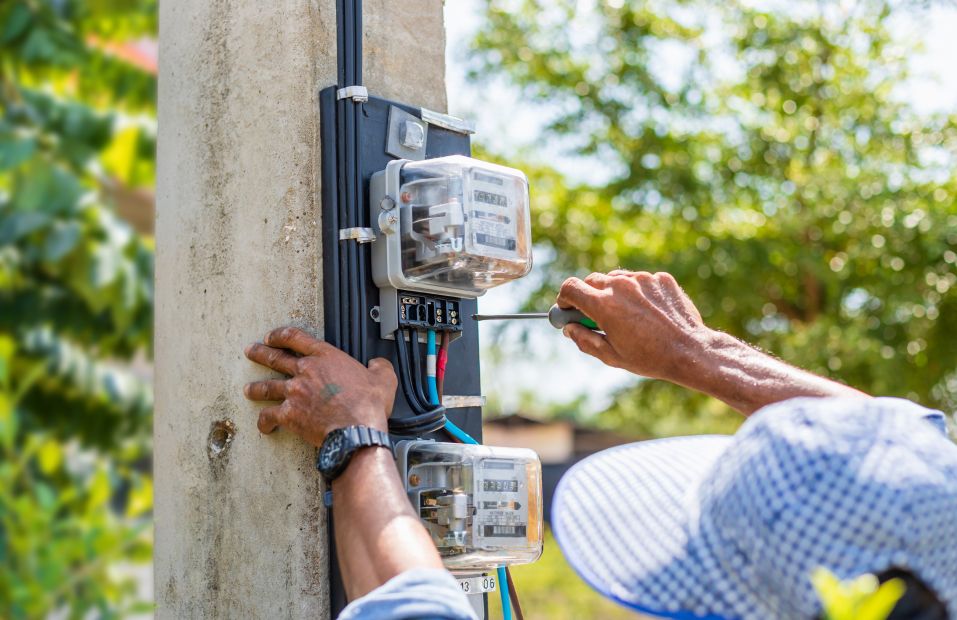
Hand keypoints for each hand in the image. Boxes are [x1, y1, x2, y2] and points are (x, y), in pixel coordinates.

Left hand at [242, 327, 397, 446]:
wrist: (356, 430)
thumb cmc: (368, 405)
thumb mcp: (383, 378)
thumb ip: (379, 367)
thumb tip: (377, 364)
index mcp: (325, 357)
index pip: (296, 338)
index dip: (281, 335)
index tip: (272, 336)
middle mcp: (305, 371)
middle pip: (275, 358)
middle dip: (260, 353)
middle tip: (251, 351)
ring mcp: (294, 393)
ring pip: (267, 387)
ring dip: (256, 388)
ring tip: (248, 390)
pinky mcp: (289, 415)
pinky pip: (269, 417)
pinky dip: (264, 422)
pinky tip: (263, 426)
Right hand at [556, 271, 710, 383]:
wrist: (691, 351)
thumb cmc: (649, 358)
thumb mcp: (611, 356)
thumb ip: (584, 340)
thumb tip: (569, 328)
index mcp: (604, 305)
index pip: (571, 287)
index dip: (564, 298)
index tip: (567, 308)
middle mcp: (621, 286)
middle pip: (592, 280)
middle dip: (588, 295)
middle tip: (594, 314)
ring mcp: (643, 279)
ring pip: (617, 279)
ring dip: (614, 293)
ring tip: (628, 317)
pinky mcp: (662, 278)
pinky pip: (641, 281)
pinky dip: (639, 293)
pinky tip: (650, 313)